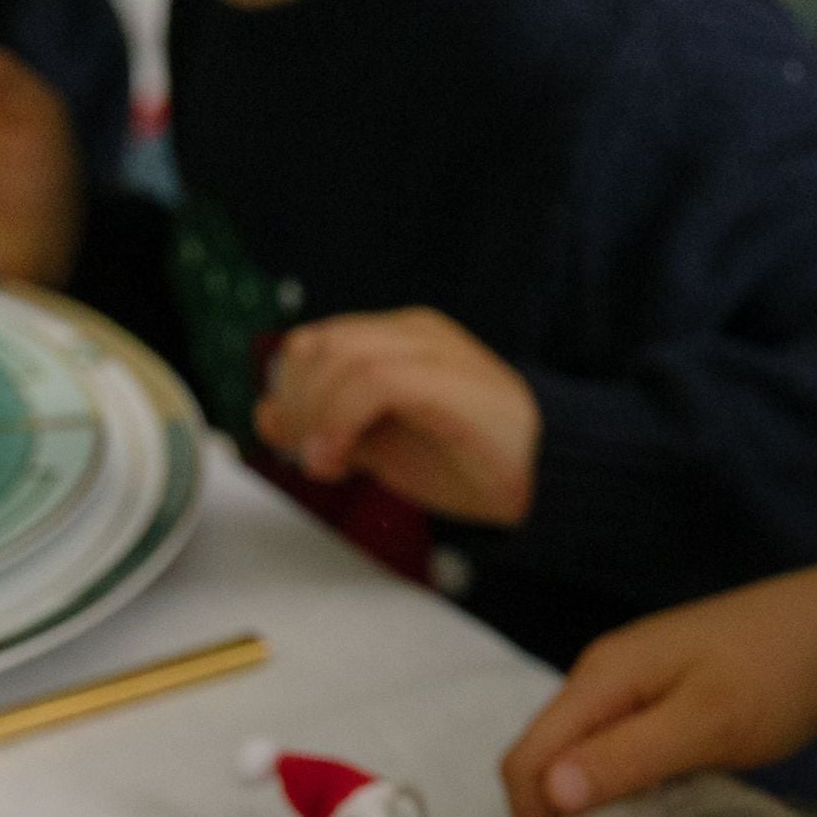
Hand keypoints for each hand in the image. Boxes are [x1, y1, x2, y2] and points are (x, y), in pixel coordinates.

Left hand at [254, 309, 540, 526]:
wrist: (550, 482)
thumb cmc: (474, 465)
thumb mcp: (386, 447)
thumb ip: (331, 428)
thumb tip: (266, 417)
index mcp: (398, 342)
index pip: (315, 344)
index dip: (288, 393)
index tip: (292, 445)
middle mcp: (411, 334)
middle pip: (318, 345)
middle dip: (295, 405)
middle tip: (305, 456)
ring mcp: (431, 351)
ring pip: (340, 357)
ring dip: (315, 415)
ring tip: (324, 464)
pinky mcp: (445, 379)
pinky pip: (373, 381)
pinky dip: (340, 421)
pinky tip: (340, 460)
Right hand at [500, 549, 816, 816]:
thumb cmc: (784, 669)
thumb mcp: (708, 723)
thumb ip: (628, 757)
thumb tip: (551, 796)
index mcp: (603, 677)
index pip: (526, 756)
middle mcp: (606, 682)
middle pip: (546, 761)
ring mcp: (637, 695)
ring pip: (585, 764)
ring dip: (593, 812)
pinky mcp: (668, 710)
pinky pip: (625, 760)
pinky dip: (626, 796)